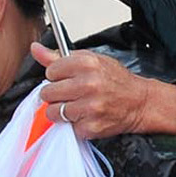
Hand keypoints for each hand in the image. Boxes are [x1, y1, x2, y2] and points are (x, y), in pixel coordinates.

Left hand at [33, 43, 175, 138]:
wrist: (139, 102)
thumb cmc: (115, 81)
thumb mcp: (91, 61)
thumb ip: (59, 57)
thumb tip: (36, 49)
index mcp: (87, 64)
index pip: (50, 71)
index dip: (57, 76)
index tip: (67, 78)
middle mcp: (88, 84)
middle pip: (47, 92)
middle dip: (56, 94)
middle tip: (71, 94)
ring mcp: (89, 107)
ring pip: (53, 112)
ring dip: (61, 111)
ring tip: (77, 106)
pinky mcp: (90, 126)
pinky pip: (67, 127)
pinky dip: (74, 124)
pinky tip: (86, 116)